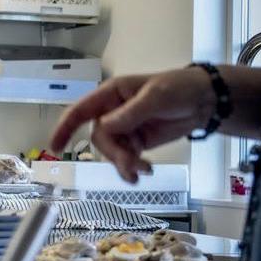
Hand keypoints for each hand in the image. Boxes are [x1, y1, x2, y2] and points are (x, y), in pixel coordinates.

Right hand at [50, 68, 214, 182]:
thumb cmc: (178, 88)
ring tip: (144, 172)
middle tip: (133, 167)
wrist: (206, 101)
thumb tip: (104, 128)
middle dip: (114, 154)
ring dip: (125, 163)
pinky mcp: (138, 141)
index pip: (80, 111)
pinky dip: (134, 166)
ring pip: (112, 151)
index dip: (64, 128)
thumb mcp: (155, 97)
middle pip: (99, 138)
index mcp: (110, 95)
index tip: (54, 148)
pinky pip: (127, 157)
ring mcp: (125, 128)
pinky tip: (147, 171)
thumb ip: (129, 114)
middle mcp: (112, 112)